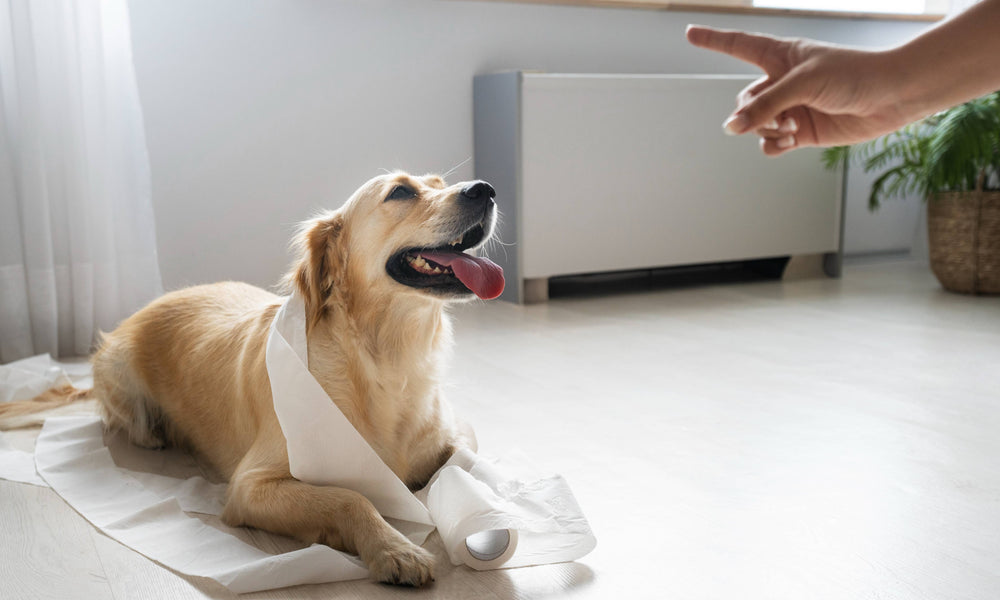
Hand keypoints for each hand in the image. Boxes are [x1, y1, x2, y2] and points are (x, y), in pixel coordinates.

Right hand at [685, 25, 913, 155]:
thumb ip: (765, 105)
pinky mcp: (802, 131)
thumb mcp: (803, 83)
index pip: (738, 45)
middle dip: (752, 113)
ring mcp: (791, 107)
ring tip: (791, 128)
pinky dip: (774, 145)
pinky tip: (790, 141)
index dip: (713, 40)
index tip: (690, 33)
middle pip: (744, 100)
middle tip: (777, 117)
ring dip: (766, 130)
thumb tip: (732, 127)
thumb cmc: (853, 75)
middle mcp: (782, 81)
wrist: (892, 97)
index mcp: (781, 56)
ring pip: (755, 124)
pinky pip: (770, 143)